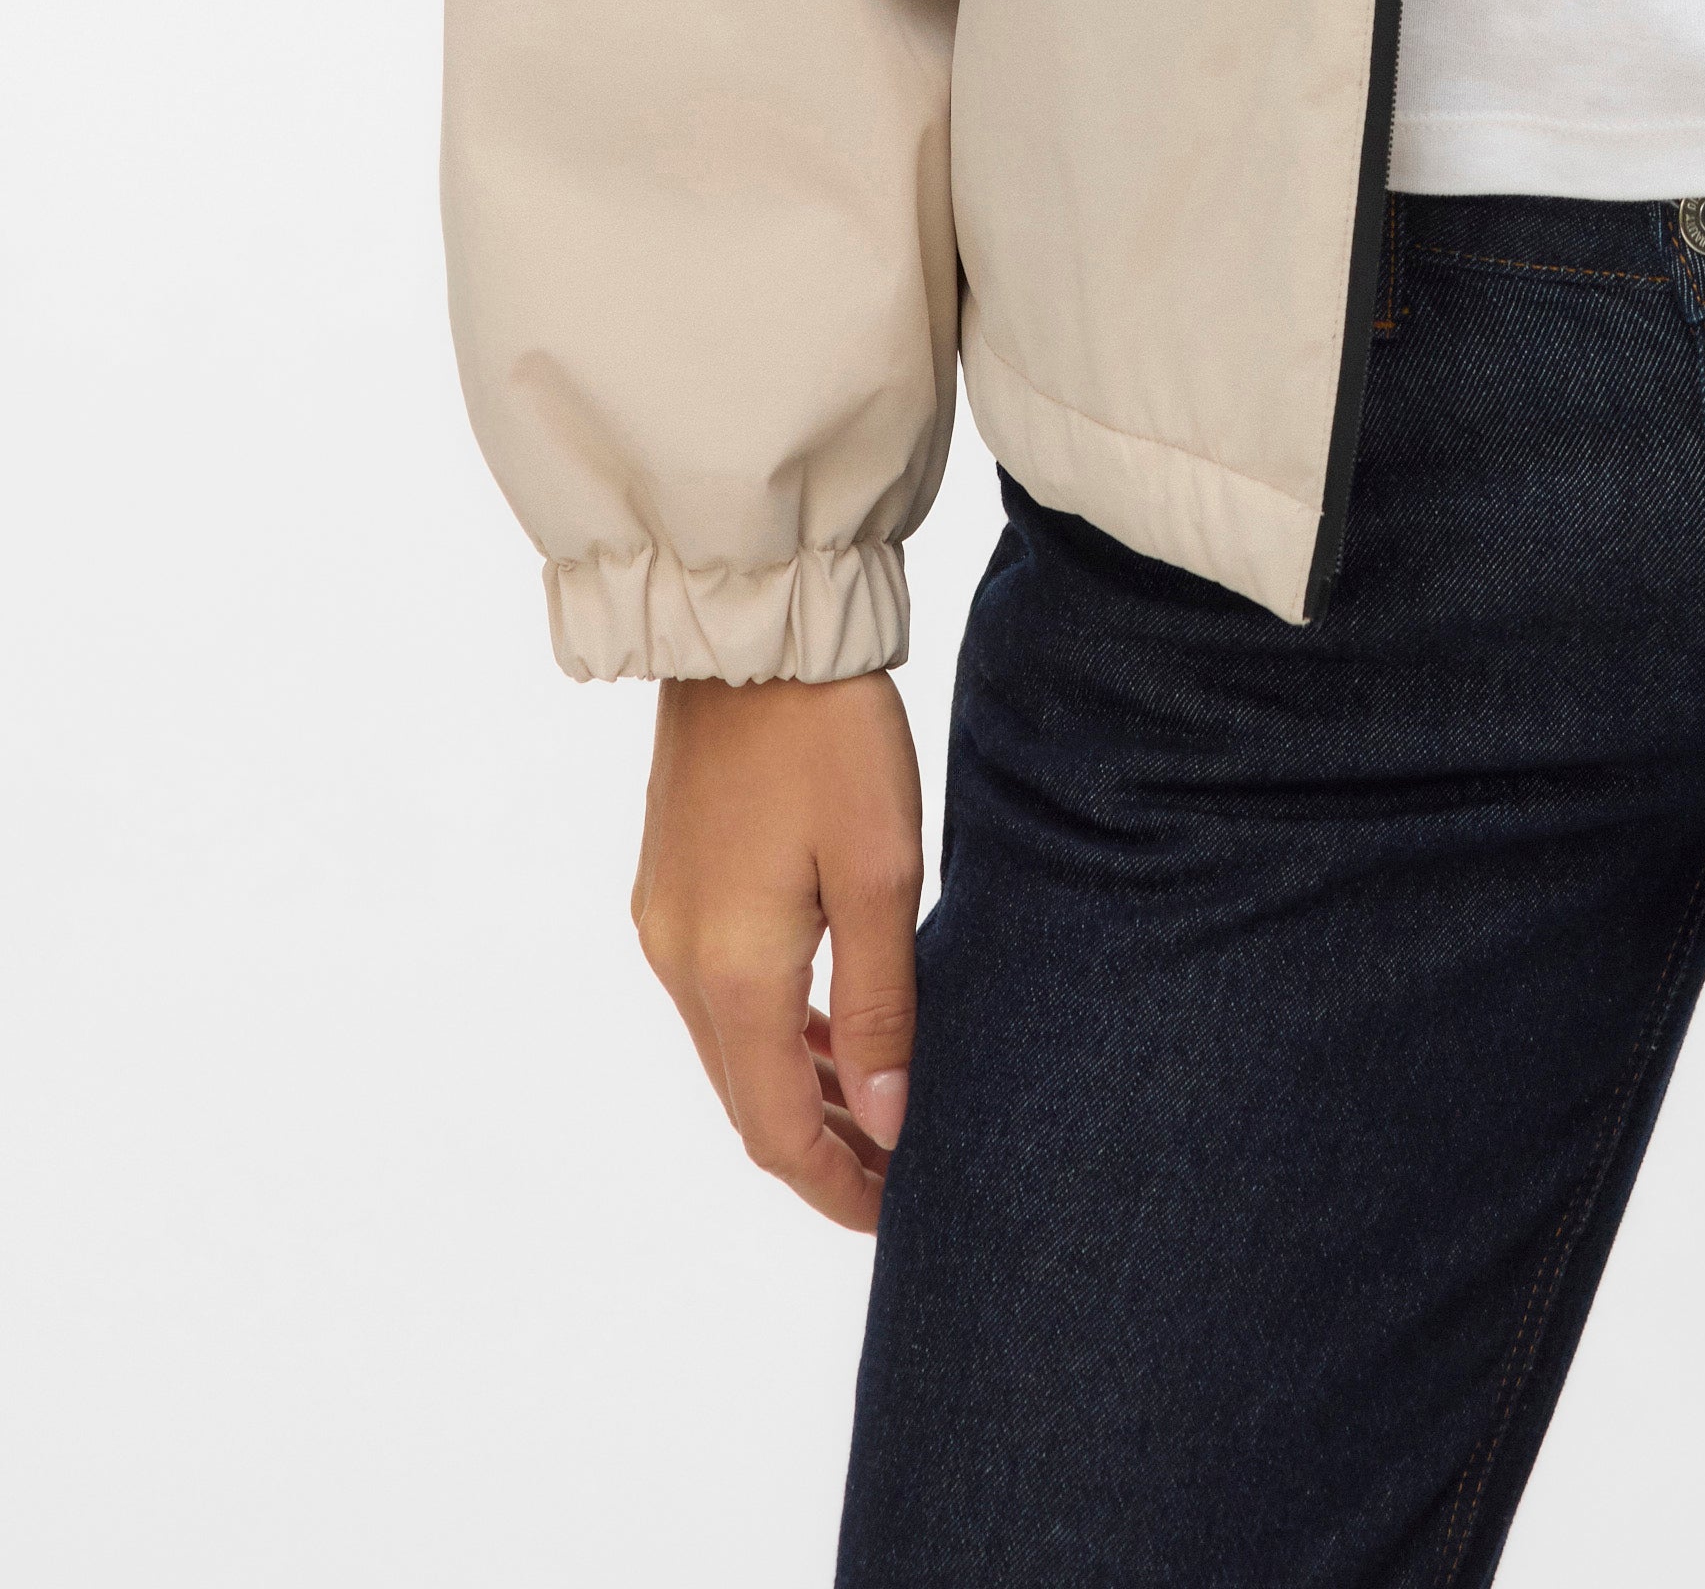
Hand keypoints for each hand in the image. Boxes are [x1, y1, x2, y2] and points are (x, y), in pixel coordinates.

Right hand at [631, 670, 922, 1233]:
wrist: (756, 632)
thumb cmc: (832, 739)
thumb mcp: (880, 872)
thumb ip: (881, 1004)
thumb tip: (883, 1122)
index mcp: (733, 974)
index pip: (774, 1130)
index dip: (834, 1185)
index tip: (896, 1212)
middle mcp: (679, 962)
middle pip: (746, 1100)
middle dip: (818, 1149)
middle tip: (898, 1174)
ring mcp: (666, 923)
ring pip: (733, 1049)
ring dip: (796, 1091)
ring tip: (875, 1112)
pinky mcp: (672, 885)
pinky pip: (721, 994)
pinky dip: (775, 1031)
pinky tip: (830, 1028)